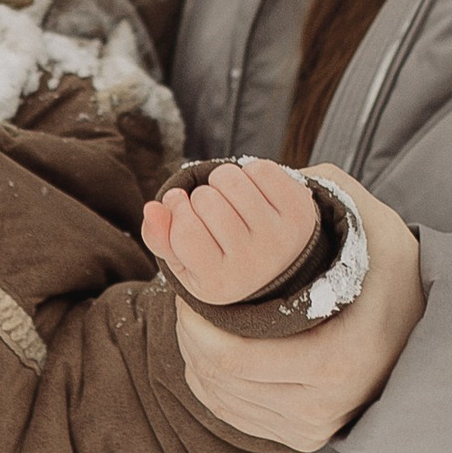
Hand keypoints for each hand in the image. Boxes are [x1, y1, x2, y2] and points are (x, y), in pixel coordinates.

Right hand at [142, 156, 320, 306]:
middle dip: (199, 197)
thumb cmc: (222, 259)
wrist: (277, 262)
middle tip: (210, 211)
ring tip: (229, 200)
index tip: (180, 208)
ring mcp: (280, 235)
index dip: (175, 210)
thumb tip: (152, 208)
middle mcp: (253, 263)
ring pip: (230, 179)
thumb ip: (159, 238)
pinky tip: (252, 193)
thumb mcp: (185, 260)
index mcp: (220, 283)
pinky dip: (248, 173)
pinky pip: (259, 169)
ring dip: (221, 181)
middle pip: (205, 201)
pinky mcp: (299, 209)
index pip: (184, 230)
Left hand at [170, 169, 426, 451]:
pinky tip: (207, 350)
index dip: (195, 322)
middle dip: (189, 334)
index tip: (187, 286)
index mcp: (336, 360)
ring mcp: (312, 426)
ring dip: (195, 358)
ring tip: (194, 318)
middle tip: (184, 297)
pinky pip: (234, 414)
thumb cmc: (395, 274)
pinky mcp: (302, 436)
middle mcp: (322, 405)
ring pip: (221, 399)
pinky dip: (211, 383)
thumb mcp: (370, 226)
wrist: (432, 334)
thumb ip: (320, 191)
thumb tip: (258, 173)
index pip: (232, 357)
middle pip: (220, 378)